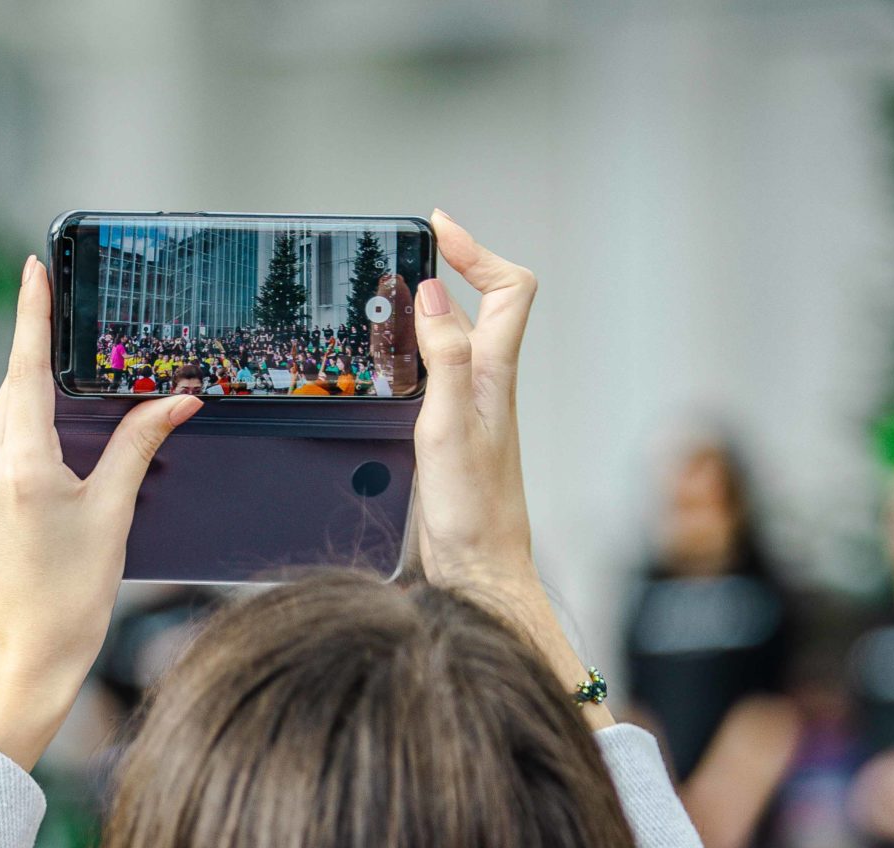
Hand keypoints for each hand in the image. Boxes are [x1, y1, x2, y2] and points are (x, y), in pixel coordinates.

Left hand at [0, 255, 199, 767]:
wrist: (20, 662)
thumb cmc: (70, 601)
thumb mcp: (112, 516)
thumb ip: (138, 447)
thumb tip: (177, 400)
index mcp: (20, 466)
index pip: (24, 370)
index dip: (30, 315)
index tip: (31, 269)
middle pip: (16, 393)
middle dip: (47, 370)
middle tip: (79, 338)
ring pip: (4, 420)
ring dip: (37, 410)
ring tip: (78, 417)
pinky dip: (24, 439)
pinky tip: (54, 459)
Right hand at [410, 211, 606, 724]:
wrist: (479, 573)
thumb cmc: (473, 512)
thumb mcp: (450, 427)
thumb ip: (445, 358)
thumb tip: (437, 294)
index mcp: (495, 376)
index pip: (509, 289)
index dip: (478, 251)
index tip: (437, 228)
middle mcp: (487, 386)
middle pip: (482, 306)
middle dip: (449, 270)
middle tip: (403, 255)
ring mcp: (470, 411)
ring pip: (454, 341)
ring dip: (425, 313)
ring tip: (384, 300)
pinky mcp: (450, 437)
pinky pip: (436, 376)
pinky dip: (413, 355)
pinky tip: (385, 366)